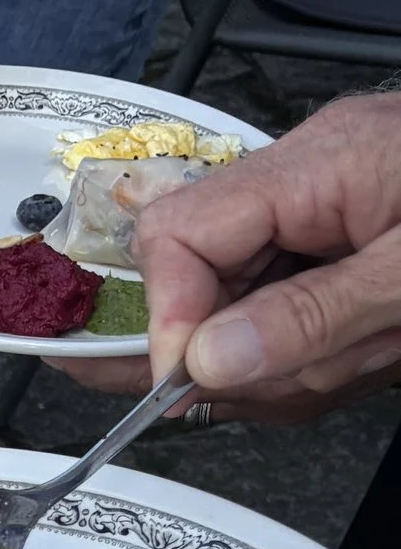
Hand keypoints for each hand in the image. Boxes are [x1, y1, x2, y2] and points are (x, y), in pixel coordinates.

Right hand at [136, 93, 400, 412]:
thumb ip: (313, 316)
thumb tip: (207, 361)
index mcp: (316, 164)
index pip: (179, 232)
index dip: (169, 318)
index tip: (186, 383)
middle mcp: (308, 177)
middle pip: (207, 278)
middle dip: (250, 350)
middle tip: (314, 378)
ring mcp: (325, 207)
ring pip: (252, 308)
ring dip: (303, 358)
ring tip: (380, 349)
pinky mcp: (344, 236)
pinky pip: (294, 306)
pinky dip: (324, 348)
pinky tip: (372, 346)